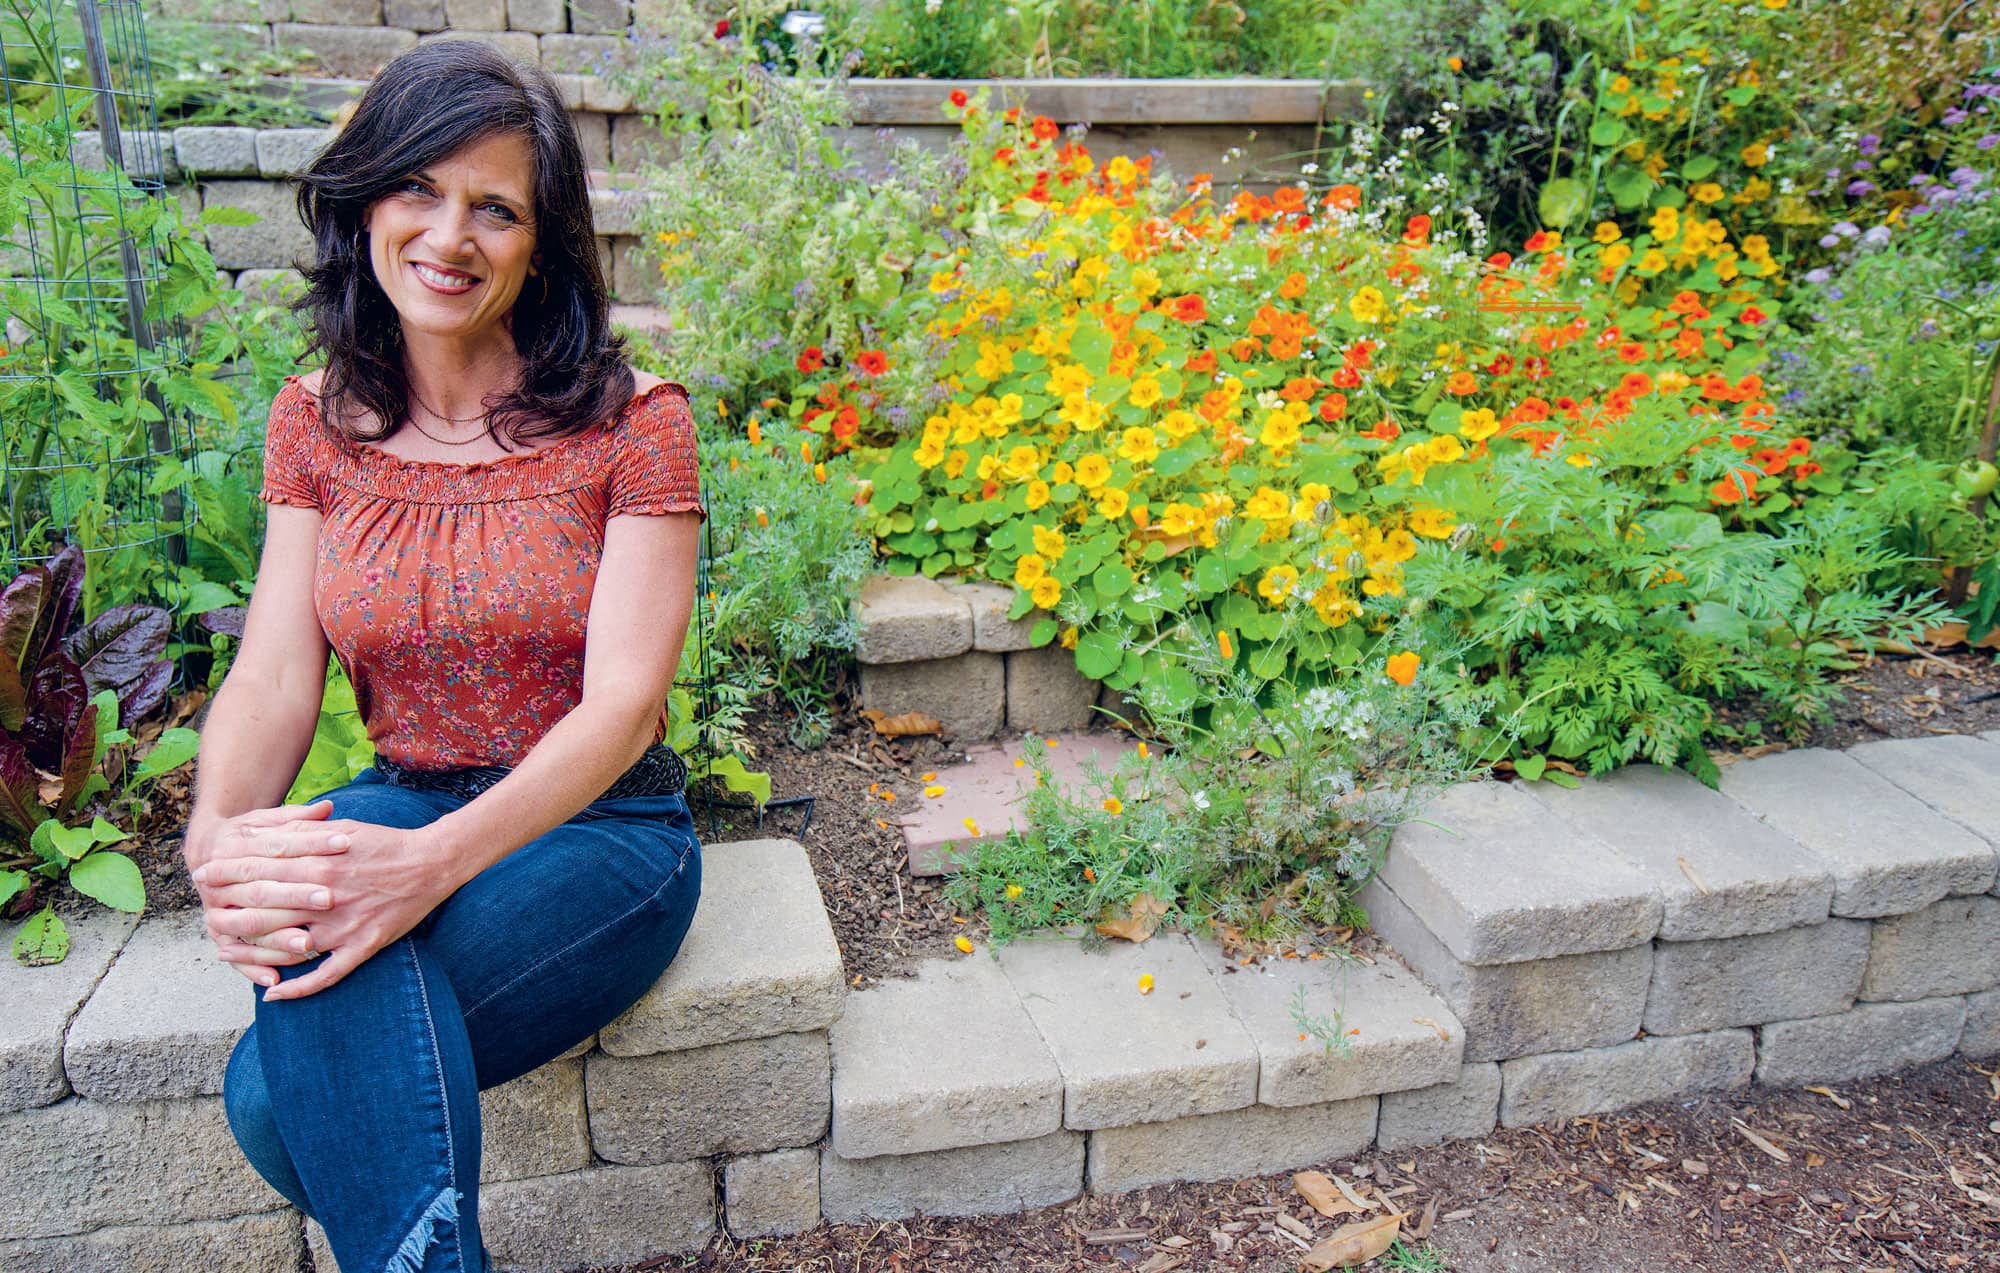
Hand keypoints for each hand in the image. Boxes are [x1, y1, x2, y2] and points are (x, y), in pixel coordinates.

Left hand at [193, 817, 453, 1001]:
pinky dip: (297, 989)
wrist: (432, 862)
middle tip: (204, 914)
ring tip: (225, 954)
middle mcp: (327, 896)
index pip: (261, 869)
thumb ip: (302, 832)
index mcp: (320, 862)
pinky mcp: (362, 947)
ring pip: (287, 946)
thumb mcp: (341, 827)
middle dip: (228, 911)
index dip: (228, 871)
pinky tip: (272, 997)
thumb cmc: (384, 843)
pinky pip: (325, 976)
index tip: (204, 875)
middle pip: (265, 909)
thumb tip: (262, 832)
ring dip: (251, 954)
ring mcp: (343, 926)